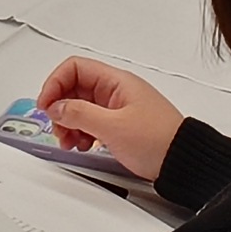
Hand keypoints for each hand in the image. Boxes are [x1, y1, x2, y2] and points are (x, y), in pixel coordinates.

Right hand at [38, 55, 184, 183]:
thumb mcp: (113, 127)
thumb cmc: (159, 141)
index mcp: (115, 81)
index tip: (46, 106)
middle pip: (74, 88)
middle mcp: (115, 91)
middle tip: (58, 129)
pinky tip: (84, 145)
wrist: (184, 162)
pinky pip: (92, 122)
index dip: (55, 84)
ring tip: (70, 141)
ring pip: (81, 107)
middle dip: (60, 108)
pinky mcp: (120, 125)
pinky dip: (82, 132)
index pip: (74, 68)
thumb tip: (55, 107)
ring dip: (69, 123)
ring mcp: (118, 108)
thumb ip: (80, 114)